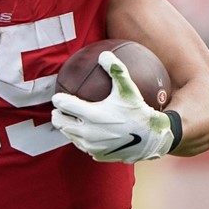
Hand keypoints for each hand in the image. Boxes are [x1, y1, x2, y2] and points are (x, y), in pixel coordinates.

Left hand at [51, 50, 174, 162]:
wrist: (152, 139)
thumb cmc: (139, 112)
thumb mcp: (128, 89)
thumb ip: (116, 70)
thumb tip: (104, 54)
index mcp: (92, 114)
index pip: (65, 106)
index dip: (59, 100)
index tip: (57, 97)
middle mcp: (88, 132)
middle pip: (61, 123)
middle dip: (57, 115)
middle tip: (58, 110)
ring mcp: (92, 146)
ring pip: (70, 136)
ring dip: (66, 128)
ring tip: (67, 121)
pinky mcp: (97, 155)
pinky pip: (83, 146)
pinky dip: (80, 139)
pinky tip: (82, 134)